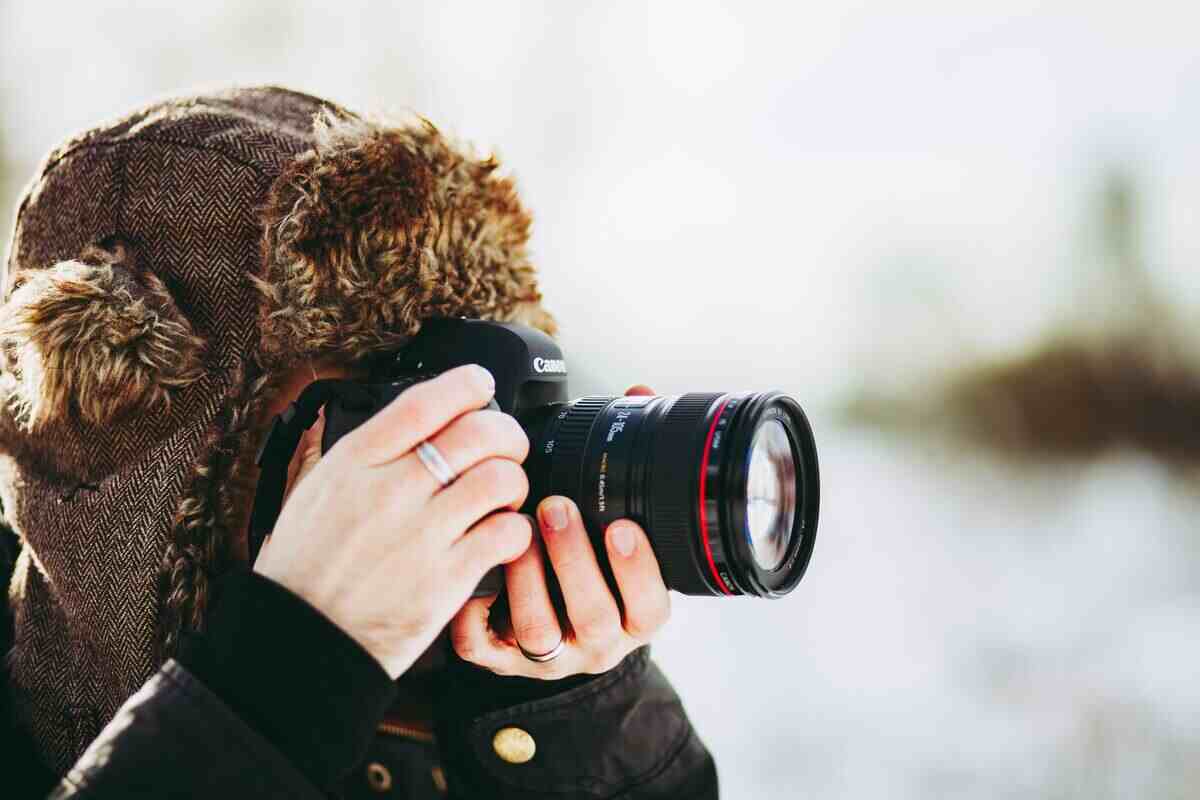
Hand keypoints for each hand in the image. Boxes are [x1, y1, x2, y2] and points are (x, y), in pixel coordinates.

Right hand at [253, 365, 533, 678]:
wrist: (300, 641)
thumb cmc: (305, 566)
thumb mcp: (314, 488)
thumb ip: (362, 451)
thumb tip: (406, 415)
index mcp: (355, 462)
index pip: (426, 402)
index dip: (467, 384)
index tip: (481, 385)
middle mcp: (390, 491)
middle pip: (478, 432)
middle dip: (506, 433)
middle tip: (507, 447)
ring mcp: (421, 535)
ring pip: (502, 478)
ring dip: (514, 482)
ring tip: (502, 496)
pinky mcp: (446, 579)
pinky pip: (508, 533)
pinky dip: (515, 530)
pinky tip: (501, 536)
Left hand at [448, 385, 671, 678]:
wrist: (547, 624)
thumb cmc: (588, 560)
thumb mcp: (617, 520)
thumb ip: (628, 461)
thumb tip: (639, 396)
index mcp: (633, 611)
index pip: (650, 606)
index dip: (640, 570)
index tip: (621, 526)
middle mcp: (597, 639)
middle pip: (595, 617)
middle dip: (576, 560)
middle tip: (555, 509)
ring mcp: (550, 656)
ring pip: (541, 634)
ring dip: (528, 581)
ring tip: (515, 534)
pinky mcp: (503, 660)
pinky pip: (484, 651)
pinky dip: (472, 620)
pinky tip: (471, 582)